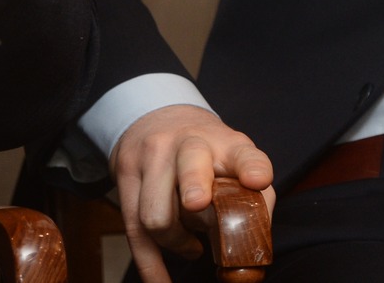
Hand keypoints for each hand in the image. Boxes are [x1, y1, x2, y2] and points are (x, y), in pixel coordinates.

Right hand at [112, 104, 274, 282]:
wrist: (154, 117)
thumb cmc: (204, 149)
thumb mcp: (234, 157)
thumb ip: (254, 195)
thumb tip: (256, 239)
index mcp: (221, 142)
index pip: (242, 152)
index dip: (251, 167)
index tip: (257, 180)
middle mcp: (185, 144)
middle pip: (190, 166)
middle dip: (194, 187)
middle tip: (198, 204)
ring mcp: (150, 159)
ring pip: (158, 214)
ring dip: (178, 241)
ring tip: (192, 243)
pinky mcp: (126, 178)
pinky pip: (134, 231)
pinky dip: (150, 266)